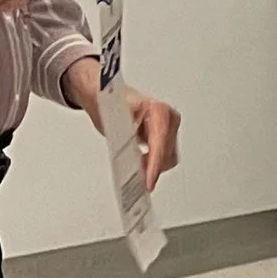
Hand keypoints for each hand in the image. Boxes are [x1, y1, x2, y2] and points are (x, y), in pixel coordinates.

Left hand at [65, 65, 180, 186]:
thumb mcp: (110, 116)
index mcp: (158, 110)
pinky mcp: (166, 138)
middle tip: (134, 177)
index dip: (154, 164)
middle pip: (167, 153)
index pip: (160, 142)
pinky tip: (140, 167)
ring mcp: (169, 128)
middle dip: (151, 167)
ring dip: (151, 167)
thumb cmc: (109, 101)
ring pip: (168, 158)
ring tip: (135, 170)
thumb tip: (125, 154)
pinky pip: (164, 158)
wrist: (107, 97)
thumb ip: (121, 135)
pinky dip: (152, 166)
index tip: (149, 180)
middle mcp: (168, 118)